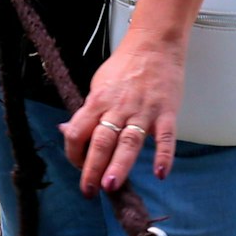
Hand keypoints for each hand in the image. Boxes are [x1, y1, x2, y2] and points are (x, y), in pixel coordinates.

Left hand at [60, 35, 186, 190]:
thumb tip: (70, 132)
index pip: (78, 130)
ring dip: (119, 165)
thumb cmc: (125, 67)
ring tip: (112, 186)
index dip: (74, 153)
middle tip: (90, 190)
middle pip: (101, 140)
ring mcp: (143, 110)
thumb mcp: (98, 85)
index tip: (78, 169)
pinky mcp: (166, 112)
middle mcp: (118, 107)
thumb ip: (87, 111)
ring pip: (128, 141)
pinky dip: (164, 155)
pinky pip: (165, 136)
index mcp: (98, 101)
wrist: (153, 44)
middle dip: (93, 168)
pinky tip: (160, 172)